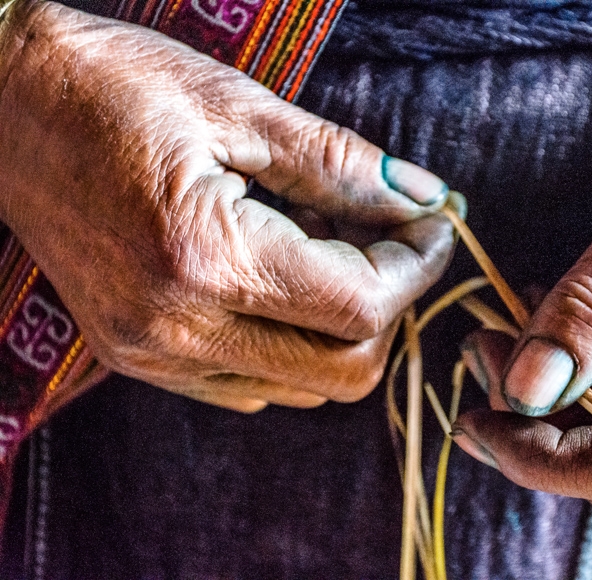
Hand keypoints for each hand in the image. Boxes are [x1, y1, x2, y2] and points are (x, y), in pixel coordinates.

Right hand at [0, 1, 454, 411]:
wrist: (0, 105)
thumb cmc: (112, 86)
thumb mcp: (240, 108)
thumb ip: (344, 165)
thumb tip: (427, 198)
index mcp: (205, 259)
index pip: (360, 306)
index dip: (418, 266)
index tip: (435, 223)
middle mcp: (177, 328)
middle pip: (344, 371)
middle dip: (392, 307)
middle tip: (395, 240)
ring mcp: (155, 354)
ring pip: (303, 388)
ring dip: (345, 327)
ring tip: (333, 248)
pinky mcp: (141, 357)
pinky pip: (252, 384)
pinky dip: (294, 343)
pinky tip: (285, 278)